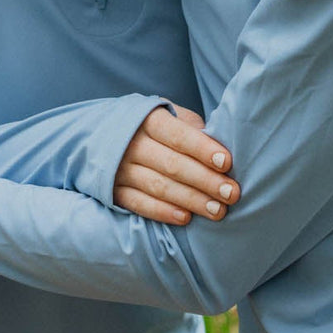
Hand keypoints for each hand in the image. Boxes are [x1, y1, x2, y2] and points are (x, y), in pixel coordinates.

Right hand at [113, 105, 238, 225]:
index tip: (227, 162)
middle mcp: (131, 143)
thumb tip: (218, 146)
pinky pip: (139, 204)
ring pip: (159, 187)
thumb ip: (190, 127)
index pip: (178, 135)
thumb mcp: (168, 114)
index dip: (202, 149)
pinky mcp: (113, 191)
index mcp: (148, 119)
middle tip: (231, 193)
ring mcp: (119, 169)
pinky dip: (163, 212)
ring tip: (218, 210)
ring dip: (191, 200)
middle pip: (172, 164)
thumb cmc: (150, 125)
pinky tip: (186, 218)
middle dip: (205, 180)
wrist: (101, 134)